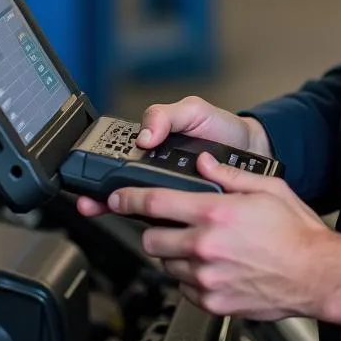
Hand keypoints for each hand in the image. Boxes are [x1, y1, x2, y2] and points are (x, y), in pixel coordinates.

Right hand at [76, 97, 271, 217]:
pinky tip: (153, 229)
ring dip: (125, 214)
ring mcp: (174, 195)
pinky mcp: (190, 213)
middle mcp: (159, 175)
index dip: (100, 174)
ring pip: (142, 211)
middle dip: (102, 198)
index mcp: (154, 149)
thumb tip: (144, 136)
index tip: (88, 184)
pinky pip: (170, 222)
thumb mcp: (192, 111)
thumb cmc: (221, 129)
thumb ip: (166, 115)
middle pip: (123, 191)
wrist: (252, 151)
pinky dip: (159, 227)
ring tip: (111, 212)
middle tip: (90, 203)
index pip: (120, 163)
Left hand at [105, 153, 340, 323]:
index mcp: (215, 213)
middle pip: (151, 238)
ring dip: (174, 253)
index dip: (128, 199)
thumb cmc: (297, 232)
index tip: (116, 198)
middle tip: (169, 224)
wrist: (317, 274)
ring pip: (166, 265)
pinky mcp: (213, 303)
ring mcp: (207, 278)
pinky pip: (183, 289)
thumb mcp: (265, 188)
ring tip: (200, 246)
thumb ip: (227, 174)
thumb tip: (205, 161)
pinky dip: (189, 277)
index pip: (155, 202)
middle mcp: (205, 246)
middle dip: (154, 229)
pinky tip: (210, 267)